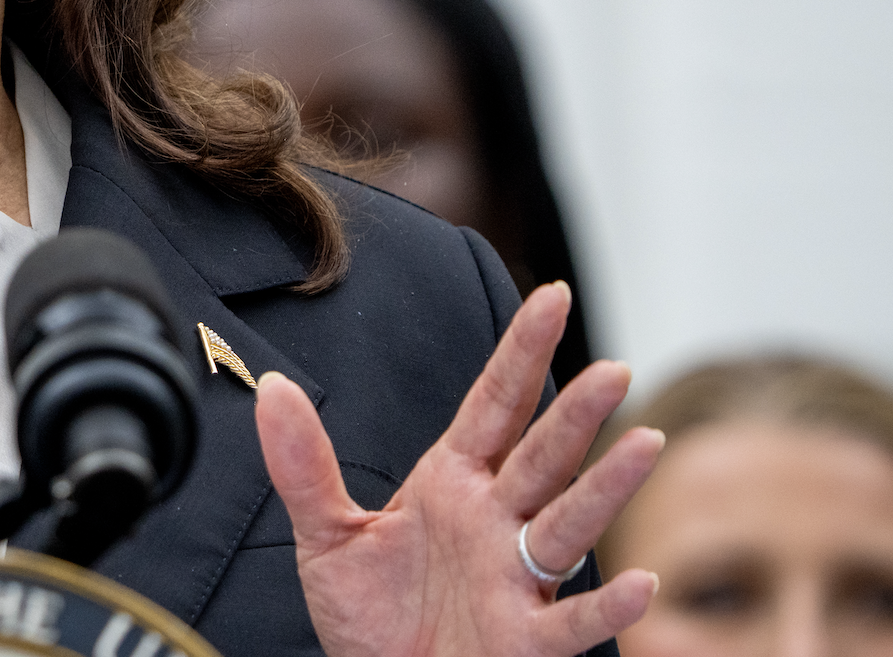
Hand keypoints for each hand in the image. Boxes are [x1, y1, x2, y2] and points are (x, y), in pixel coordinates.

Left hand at [256, 283, 664, 656]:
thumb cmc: (369, 614)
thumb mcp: (325, 534)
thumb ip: (302, 463)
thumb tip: (272, 389)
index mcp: (454, 482)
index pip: (496, 404)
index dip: (522, 351)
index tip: (553, 296)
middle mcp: (496, 520)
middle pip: (543, 455)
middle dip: (578, 412)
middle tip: (613, 368)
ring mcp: (516, 578)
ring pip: (570, 524)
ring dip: (607, 487)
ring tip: (646, 443)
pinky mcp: (525, 640)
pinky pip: (571, 622)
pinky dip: (606, 607)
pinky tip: (640, 585)